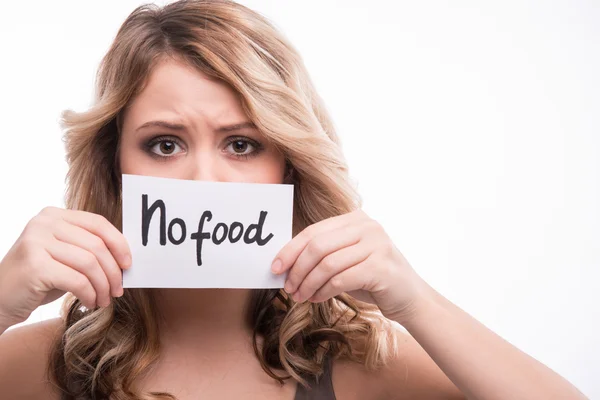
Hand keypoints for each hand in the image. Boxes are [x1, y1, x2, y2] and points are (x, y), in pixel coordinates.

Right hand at [0, 207, 130, 327]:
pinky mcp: (35, 265)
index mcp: (54, 215)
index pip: (98, 223)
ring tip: (104, 299)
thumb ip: (88, 249)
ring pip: (90, 263)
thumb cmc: (38, 279)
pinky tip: (90, 302)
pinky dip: (90, 294)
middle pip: (97, 245)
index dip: (119, 243)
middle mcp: (44, 223)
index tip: (128, 264)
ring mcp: (36, 242)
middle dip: (113, 271)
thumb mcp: (65, 256)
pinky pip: (77, 280)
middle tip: (118, 290)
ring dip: (103, 286)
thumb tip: (125, 258)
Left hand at [271, 209, 430, 322]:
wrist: (409, 297)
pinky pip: (340, 279)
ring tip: (300, 297)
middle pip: (318, 245)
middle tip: (288, 288)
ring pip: (327, 264)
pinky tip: (317, 299)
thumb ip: (322, 253)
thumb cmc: (371, 278)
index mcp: (355, 219)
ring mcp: (376, 244)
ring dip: (308, 284)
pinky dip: (323, 291)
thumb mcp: (345, 259)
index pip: (314, 231)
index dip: (290, 250)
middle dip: (297, 269)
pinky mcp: (381, 267)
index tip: (275, 268)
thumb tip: (284, 264)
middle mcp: (367, 226)